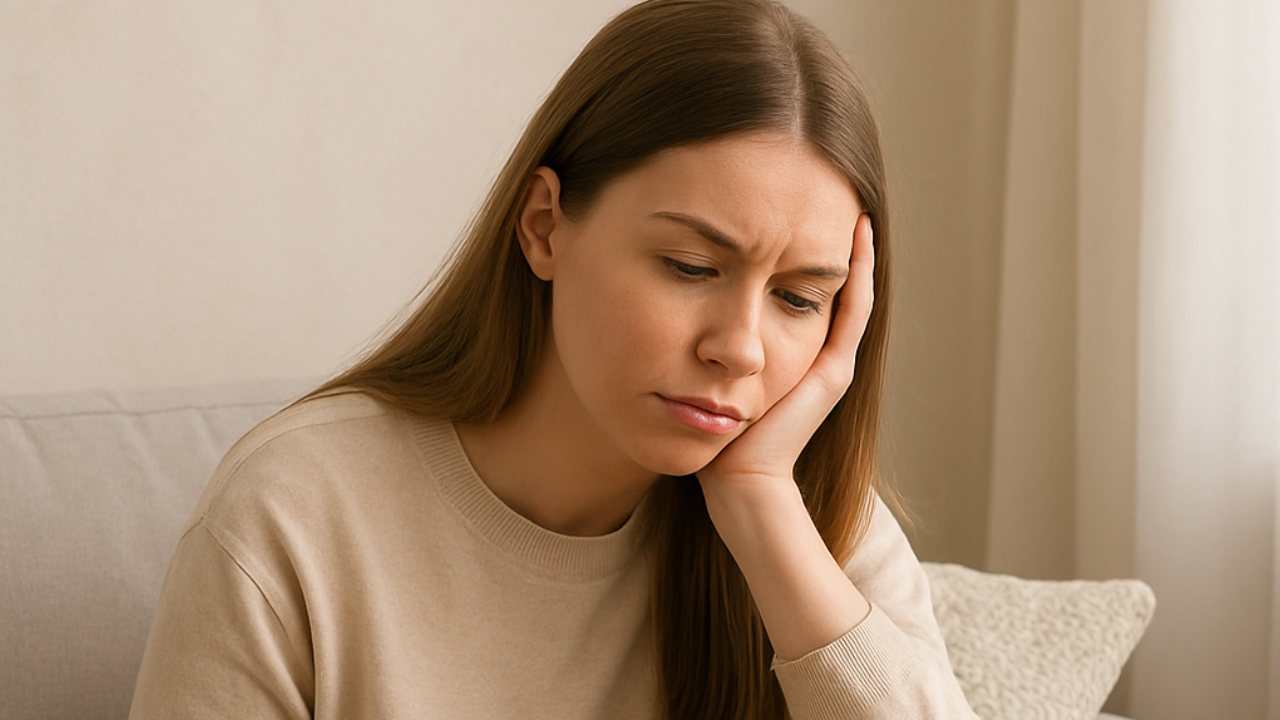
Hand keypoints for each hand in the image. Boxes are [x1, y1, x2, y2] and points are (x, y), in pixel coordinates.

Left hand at [697, 212, 874, 491]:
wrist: (737, 476)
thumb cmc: (711, 430)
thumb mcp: (705, 367)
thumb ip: (701, 338)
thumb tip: (668, 297)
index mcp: (788, 353)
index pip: (799, 290)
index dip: (798, 251)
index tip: (787, 211)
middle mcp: (815, 355)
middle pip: (828, 287)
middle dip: (824, 242)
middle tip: (827, 195)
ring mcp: (830, 362)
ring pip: (848, 291)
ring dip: (851, 250)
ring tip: (849, 204)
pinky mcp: (834, 370)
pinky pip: (853, 310)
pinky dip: (858, 273)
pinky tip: (855, 236)